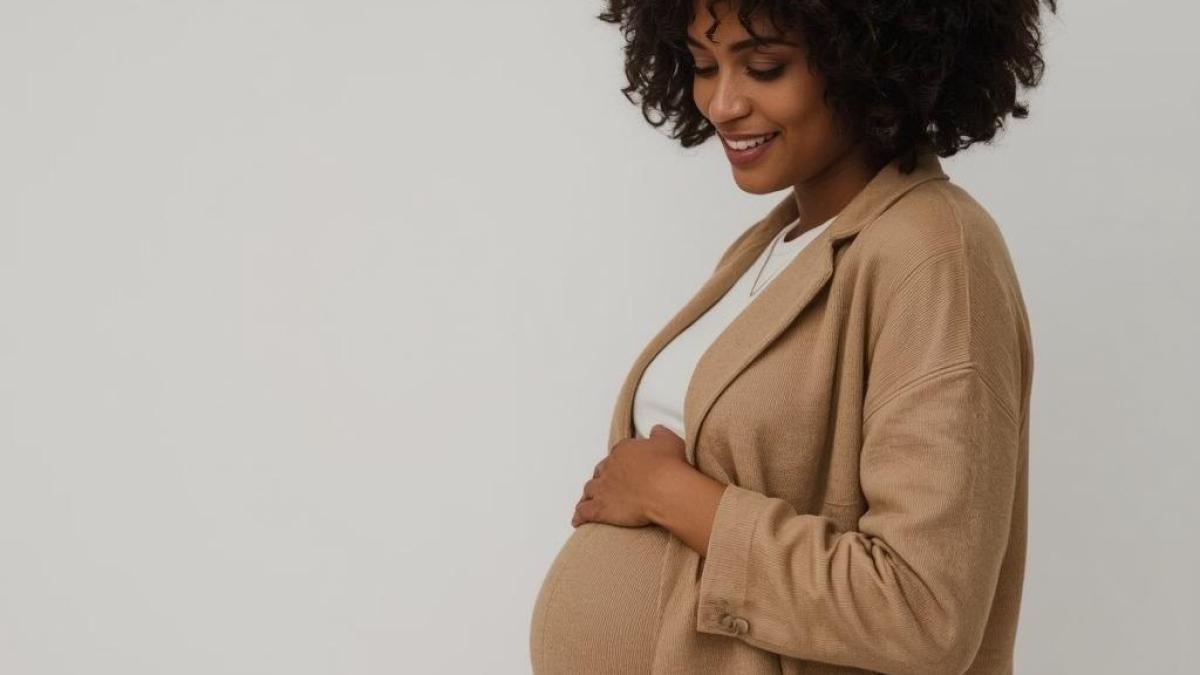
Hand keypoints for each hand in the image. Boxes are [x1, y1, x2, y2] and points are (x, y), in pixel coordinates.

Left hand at [571, 424, 687, 527]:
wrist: (666, 489)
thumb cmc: (669, 466)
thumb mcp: (668, 441)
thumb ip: (659, 434)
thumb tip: (655, 431)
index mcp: (623, 451)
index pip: (617, 454)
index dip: (621, 462)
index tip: (626, 468)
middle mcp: (609, 467)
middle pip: (600, 471)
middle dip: (603, 477)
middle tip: (608, 484)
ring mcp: (603, 488)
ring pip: (590, 489)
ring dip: (590, 495)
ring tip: (590, 500)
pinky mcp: (601, 508)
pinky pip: (585, 511)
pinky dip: (580, 515)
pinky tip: (578, 520)